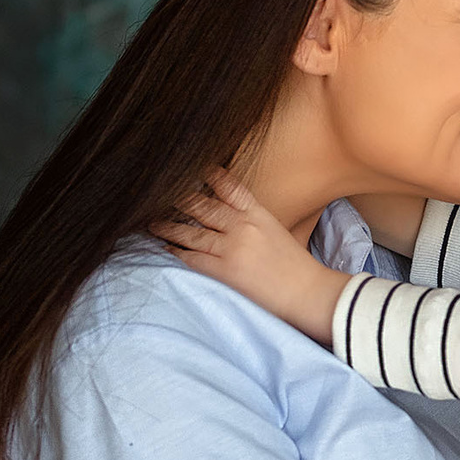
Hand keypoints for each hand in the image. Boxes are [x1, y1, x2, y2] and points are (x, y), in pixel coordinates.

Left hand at [155, 172, 348, 343]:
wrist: (308, 293)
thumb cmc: (297, 267)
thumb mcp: (278, 232)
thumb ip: (254, 222)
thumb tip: (232, 218)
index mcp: (258, 214)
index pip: (229, 187)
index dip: (209, 175)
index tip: (193, 166)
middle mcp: (243, 226)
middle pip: (202, 206)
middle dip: (178, 198)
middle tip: (157, 190)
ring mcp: (232, 248)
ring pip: (190, 232)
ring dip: (167, 226)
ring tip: (151, 220)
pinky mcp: (224, 271)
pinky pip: (191, 258)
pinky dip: (176, 252)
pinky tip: (165, 248)